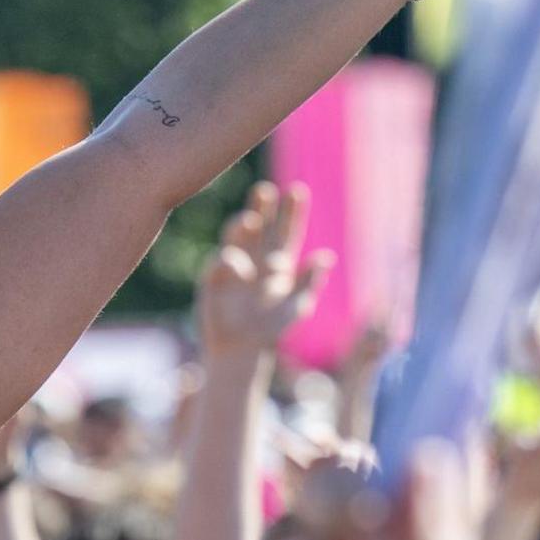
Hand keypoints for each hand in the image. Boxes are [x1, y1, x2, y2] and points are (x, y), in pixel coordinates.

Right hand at [196, 182, 330, 358]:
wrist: (242, 348)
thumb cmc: (272, 328)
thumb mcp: (297, 305)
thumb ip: (309, 281)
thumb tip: (326, 257)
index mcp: (278, 260)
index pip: (286, 230)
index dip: (291, 211)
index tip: (297, 190)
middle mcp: (254, 256)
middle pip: (258, 224)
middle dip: (260, 206)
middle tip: (264, 190)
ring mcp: (232, 264)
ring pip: (235, 235)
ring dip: (242, 225)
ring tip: (250, 220)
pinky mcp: (213, 277)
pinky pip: (221, 261)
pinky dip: (232, 262)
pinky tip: (244, 271)